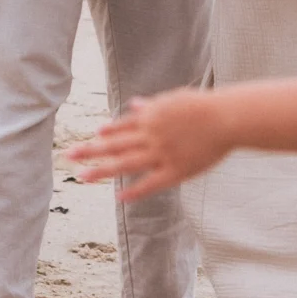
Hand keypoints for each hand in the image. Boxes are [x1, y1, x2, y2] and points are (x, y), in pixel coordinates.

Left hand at [69, 89, 228, 201]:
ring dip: (102, 170)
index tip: (93, 135)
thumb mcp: (175, 100)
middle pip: (115, 144)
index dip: (107, 131)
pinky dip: (134, 191)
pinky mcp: (175, 170)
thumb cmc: (204, 107)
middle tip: (69, 155)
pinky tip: (119, 197)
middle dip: (91, 149)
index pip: (123, 125)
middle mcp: (151, 135)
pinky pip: (150, 183)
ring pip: (126, 164)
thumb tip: (135, 105)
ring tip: (83, 176)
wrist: (227, 118)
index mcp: (151, 116)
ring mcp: (161, 153)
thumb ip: (153, 106)